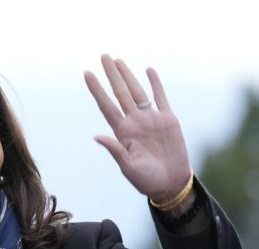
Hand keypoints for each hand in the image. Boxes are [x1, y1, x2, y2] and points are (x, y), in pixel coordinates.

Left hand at [84, 55, 191, 202]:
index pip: (106, 106)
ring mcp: (150, 119)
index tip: (87, 73)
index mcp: (123, 132)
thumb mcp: (129, 168)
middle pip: (120, 93)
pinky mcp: (167, 120)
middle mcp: (134, 122)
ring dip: (128, 75)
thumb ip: (116, 151)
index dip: (97, 89)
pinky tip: (148, 70)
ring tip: (118, 61)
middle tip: (103, 55)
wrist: (171, 183)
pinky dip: (155, 83)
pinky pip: (160, 97)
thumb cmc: (147, 180)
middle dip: (112, 75)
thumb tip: (96, 137)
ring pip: (137, 92)